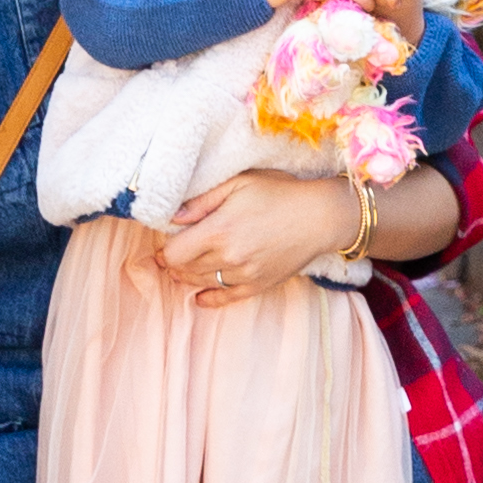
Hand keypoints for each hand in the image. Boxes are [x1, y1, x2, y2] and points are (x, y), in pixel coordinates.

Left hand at [150, 168, 357, 305]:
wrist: (319, 216)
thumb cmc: (278, 192)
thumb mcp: (238, 183)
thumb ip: (201, 200)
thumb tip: (172, 218)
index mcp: (219, 230)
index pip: (174, 253)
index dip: (164, 250)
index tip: (163, 243)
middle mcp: (229, 257)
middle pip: (185, 270)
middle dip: (173, 263)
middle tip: (169, 255)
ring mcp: (245, 275)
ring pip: (202, 284)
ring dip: (188, 278)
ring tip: (182, 269)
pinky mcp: (259, 285)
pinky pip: (226, 298)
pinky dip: (209, 299)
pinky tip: (199, 297)